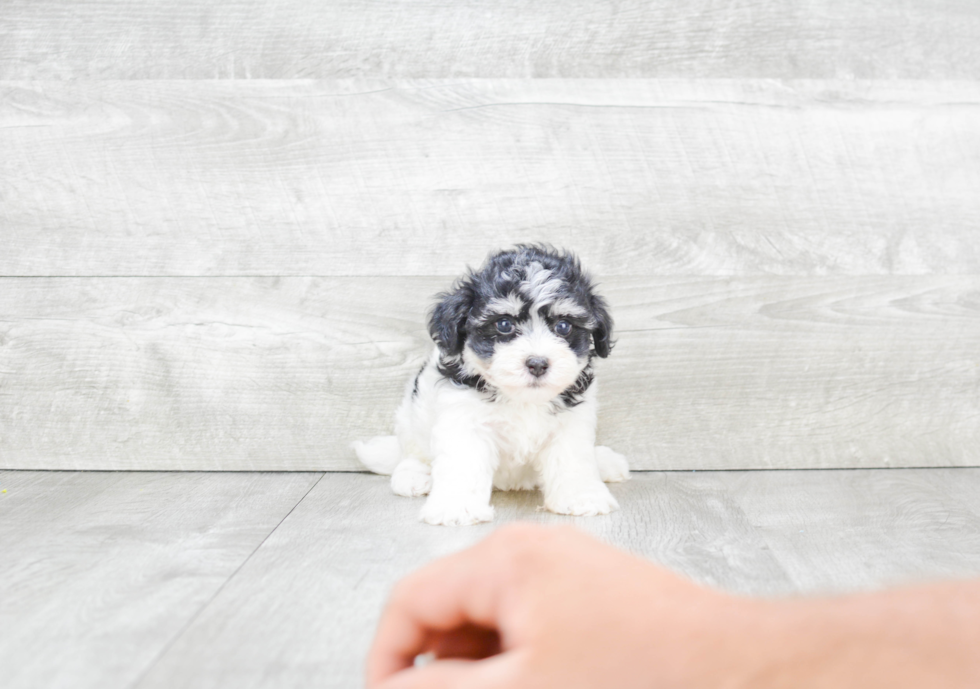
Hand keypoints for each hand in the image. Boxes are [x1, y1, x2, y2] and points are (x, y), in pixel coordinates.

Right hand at [365, 523, 763, 687]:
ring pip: (488, 625)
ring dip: (480, 671)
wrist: (739, 668)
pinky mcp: (590, 594)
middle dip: (439, 670)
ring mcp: (564, 570)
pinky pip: (529, 627)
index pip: (409, 601)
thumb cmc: (649, 672)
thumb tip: (391, 688)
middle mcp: (532, 552)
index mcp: (506, 560)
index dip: (387, 660)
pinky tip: (541, 683)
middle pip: (447, 612)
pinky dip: (517, 663)